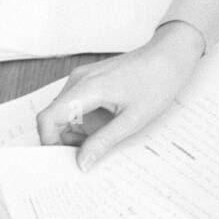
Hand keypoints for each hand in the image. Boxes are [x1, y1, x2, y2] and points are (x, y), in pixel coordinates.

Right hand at [35, 20, 205, 171]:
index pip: (48, 118)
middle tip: (85, 157)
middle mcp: (79, 80)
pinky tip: (104, 129)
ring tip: (100, 142)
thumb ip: (103, 142)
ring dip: (75, 131)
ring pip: (64, 112)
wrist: (171, 56)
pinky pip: (76, 104)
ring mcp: (83, 78)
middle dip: (64, 140)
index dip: (49, 142)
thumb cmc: (157, 82)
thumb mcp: (132, 120)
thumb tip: (82, 162)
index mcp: (87, 88)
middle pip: (53, 117)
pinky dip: (83, 120)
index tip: (63, 159)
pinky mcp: (90, 79)